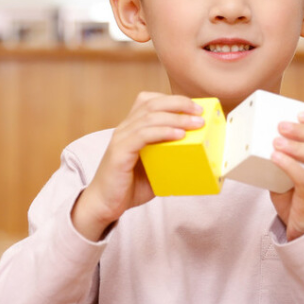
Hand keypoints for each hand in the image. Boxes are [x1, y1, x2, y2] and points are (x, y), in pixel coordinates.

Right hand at [71, 92, 204, 240]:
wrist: (104, 204)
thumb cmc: (129, 186)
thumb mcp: (154, 166)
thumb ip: (168, 155)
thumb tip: (198, 152)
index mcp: (131, 128)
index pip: (148, 100)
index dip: (172, 99)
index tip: (194, 106)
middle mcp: (124, 129)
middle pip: (151, 103)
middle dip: (179, 104)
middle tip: (199, 112)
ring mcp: (121, 139)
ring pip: (150, 117)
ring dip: (177, 118)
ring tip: (196, 124)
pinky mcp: (120, 152)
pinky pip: (143, 135)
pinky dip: (163, 132)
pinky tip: (179, 135)